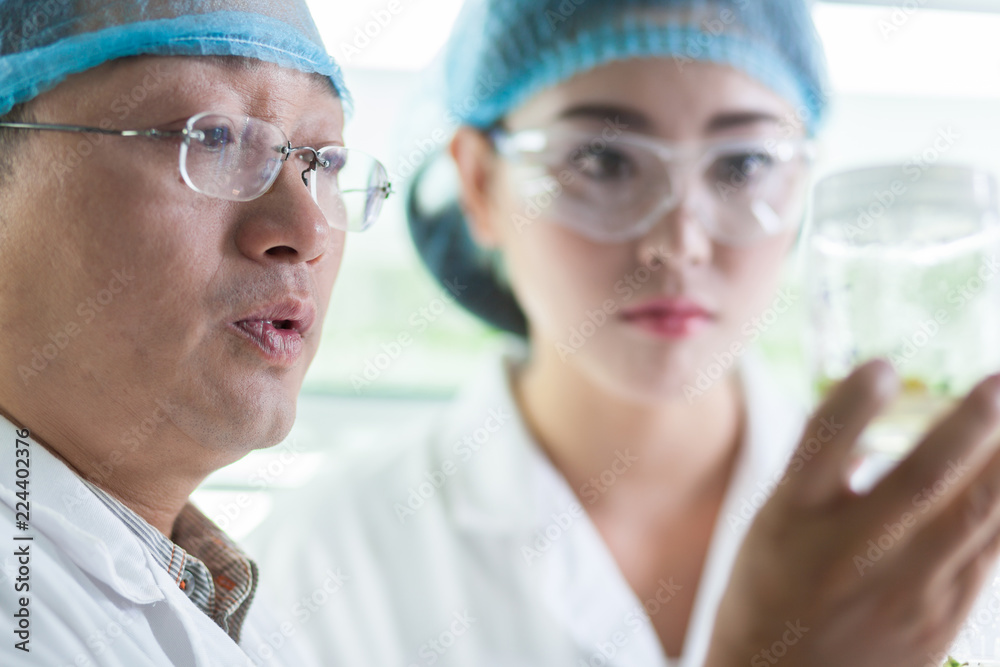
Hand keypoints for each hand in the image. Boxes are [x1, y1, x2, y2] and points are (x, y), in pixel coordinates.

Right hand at [706, 361, 999, 666]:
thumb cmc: (771, 590)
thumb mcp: (774, 525)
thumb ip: (824, 473)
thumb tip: (889, 414)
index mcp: (790, 520)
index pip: (821, 446)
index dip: (854, 403)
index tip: (882, 366)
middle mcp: (848, 552)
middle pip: (921, 480)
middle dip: (969, 427)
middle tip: (999, 382)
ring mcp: (904, 589)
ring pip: (978, 517)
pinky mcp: (943, 615)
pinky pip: (993, 549)